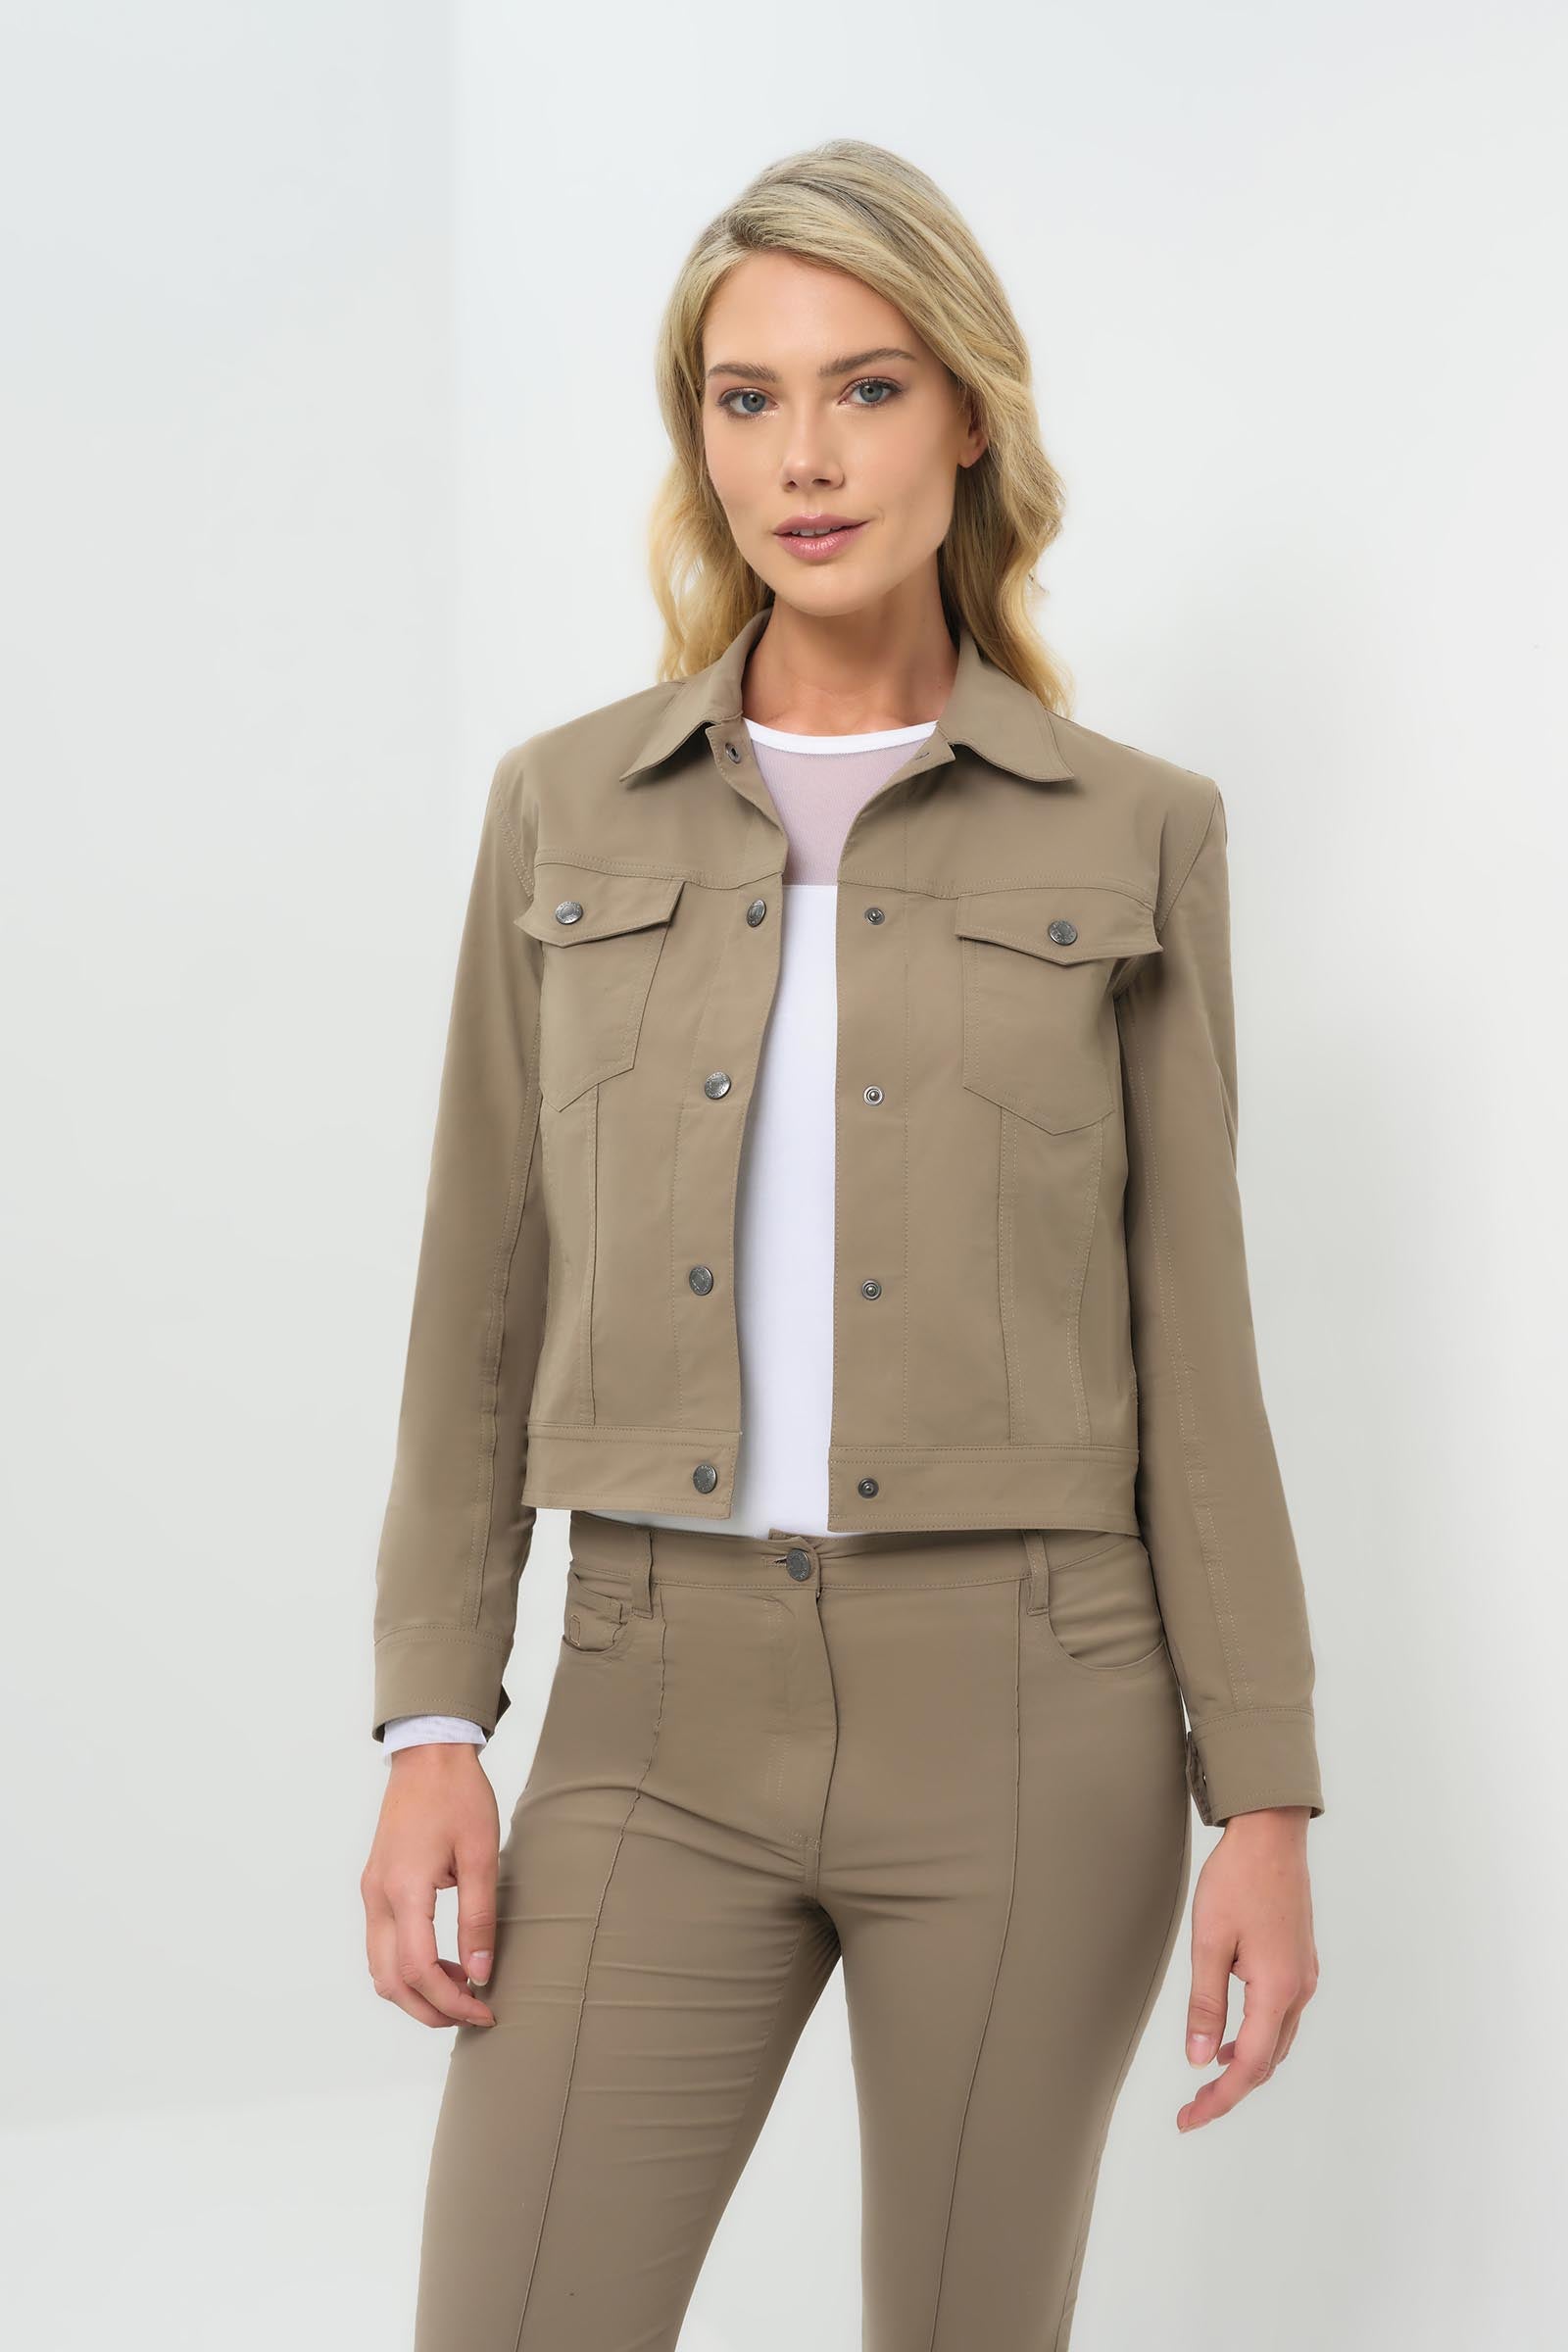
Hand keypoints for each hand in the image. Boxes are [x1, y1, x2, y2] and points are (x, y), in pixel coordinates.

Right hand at [361, 1744, 500, 2027]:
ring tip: (461, 1987)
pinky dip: (406, 1966)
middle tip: (472, 2013)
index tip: (484, 2009)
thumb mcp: (481, 1855)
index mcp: (404, 1889)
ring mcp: (371, 1891)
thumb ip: (479, 1917)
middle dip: (429, 2009)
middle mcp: (378, 1896)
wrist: (428, 1755)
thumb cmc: (458, 1796)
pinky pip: (381, 1944)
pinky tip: (442, 1960)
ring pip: (380, 1968)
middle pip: (391, 1981)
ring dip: (415, 1991)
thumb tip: (479, 1972)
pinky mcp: (375, 1885)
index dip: (451, 2001)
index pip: (419, 1970)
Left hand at [1178, 1805, 1317, 2131]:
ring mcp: (1304, 1975)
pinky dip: (1258, 2036)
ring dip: (1246, 2063)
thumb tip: (1200, 2059)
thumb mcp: (1209, 1941)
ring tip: (1208, 2076)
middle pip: (1268, 2060)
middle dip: (1231, 2089)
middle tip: (1193, 2108)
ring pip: (1278, 2040)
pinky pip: (1282, 2016)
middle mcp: (1299, 1989)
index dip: (1219, 2100)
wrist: (1271, 1833)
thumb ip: (1206, 2004)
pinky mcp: (1300, 1961)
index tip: (1189, 2120)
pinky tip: (1233, 2032)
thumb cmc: (1237, 1879)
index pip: (1250, 2066)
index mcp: (1277, 1990)